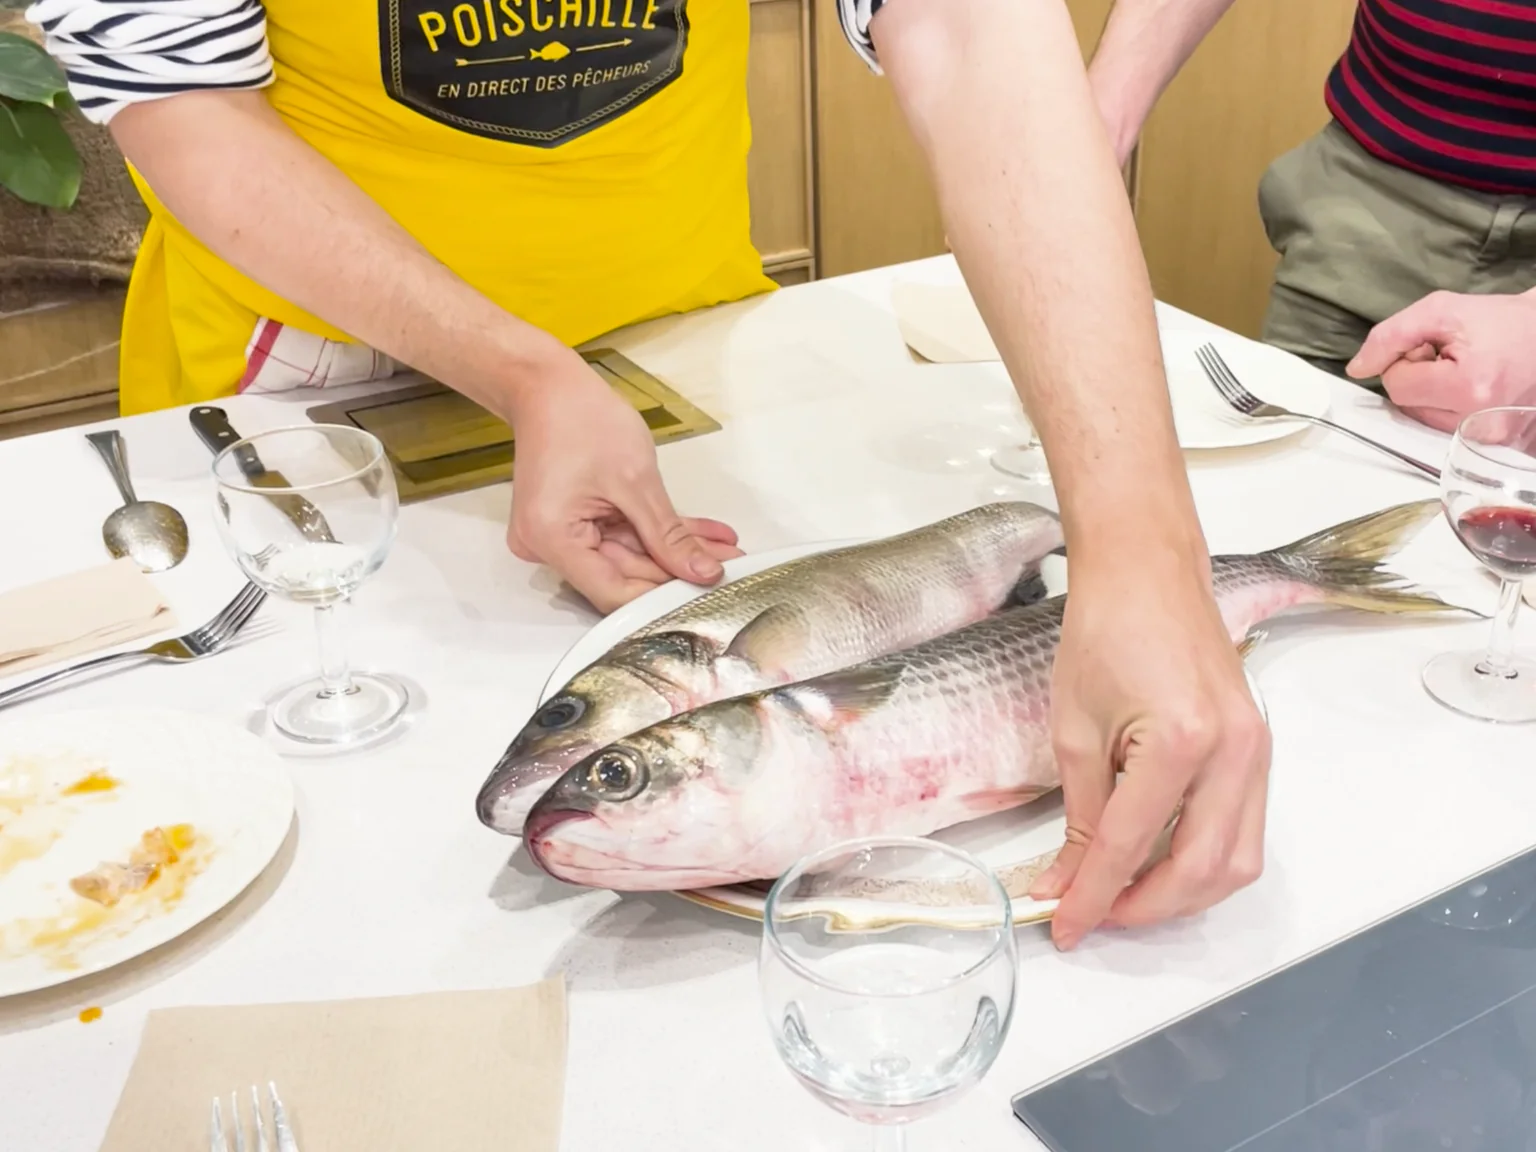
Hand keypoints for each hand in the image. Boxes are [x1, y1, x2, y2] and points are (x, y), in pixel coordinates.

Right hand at [504, 350, 742, 612]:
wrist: (548, 386)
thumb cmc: (579, 417)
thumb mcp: (635, 480)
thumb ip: (668, 535)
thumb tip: (701, 572)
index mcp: (551, 538)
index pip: (613, 593)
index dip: (662, 595)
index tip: (705, 590)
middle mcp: (546, 545)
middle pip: (623, 576)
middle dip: (677, 570)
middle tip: (728, 566)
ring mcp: (559, 536)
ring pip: (629, 557)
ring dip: (674, 551)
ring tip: (723, 549)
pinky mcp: (574, 524)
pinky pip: (621, 538)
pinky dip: (656, 534)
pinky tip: (700, 536)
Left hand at [1030, 552, 1270, 949]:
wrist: (1148, 572)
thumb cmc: (1105, 631)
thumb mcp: (1074, 728)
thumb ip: (1078, 814)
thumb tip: (1067, 879)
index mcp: (1180, 740)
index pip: (1131, 845)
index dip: (1094, 896)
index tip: (1065, 927)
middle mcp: (1234, 752)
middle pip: (1201, 870)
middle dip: (1145, 908)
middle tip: (1094, 916)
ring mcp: (1257, 752)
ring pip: (1237, 862)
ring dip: (1182, 894)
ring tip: (1125, 897)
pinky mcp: (1259, 749)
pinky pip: (1244, 829)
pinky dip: (1205, 860)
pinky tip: (1160, 863)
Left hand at [1347, 289, 1535, 432]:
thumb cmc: (1500, 321)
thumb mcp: (1441, 311)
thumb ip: (1390, 336)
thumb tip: (1357, 368)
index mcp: (1468, 388)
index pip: (1397, 386)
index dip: (1405, 361)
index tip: (1432, 347)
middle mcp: (1479, 423)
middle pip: (1407, 407)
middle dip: (1419, 378)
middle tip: (1453, 357)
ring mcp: (1489, 439)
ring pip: (1423, 420)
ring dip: (1433, 394)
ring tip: (1466, 372)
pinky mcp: (1494, 445)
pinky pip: (1445, 429)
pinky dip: (1449, 408)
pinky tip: (1473, 389)